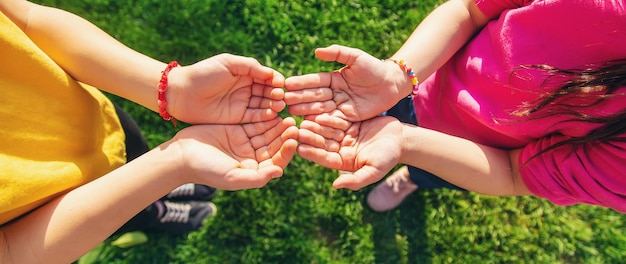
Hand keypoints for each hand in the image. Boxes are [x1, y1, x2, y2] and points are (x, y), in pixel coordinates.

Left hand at [168, 54, 286, 123]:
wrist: (182, 93)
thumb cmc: (203, 74)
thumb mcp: (228, 63)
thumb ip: (251, 66)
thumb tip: (271, 73)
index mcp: (245, 73)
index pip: (267, 77)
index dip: (275, 81)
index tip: (281, 84)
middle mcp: (247, 88)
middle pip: (268, 92)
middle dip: (276, 94)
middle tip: (281, 98)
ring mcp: (243, 104)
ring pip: (264, 105)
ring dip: (273, 106)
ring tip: (279, 107)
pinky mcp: (238, 118)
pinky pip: (255, 118)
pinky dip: (264, 117)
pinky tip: (272, 116)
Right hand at [171, 117, 298, 189]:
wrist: (182, 154)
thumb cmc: (206, 169)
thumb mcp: (232, 177)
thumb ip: (256, 178)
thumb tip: (279, 172)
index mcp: (254, 171)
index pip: (276, 162)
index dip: (286, 152)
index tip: (292, 141)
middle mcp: (253, 157)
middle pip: (274, 146)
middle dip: (284, 136)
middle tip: (293, 124)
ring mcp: (246, 142)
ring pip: (267, 133)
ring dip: (277, 125)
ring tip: (286, 115)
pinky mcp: (239, 129)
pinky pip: (256, 122)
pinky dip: (265, 117)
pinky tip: (273, 109)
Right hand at [284, 44, 409, 121]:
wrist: (392, 84)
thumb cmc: (374, 68)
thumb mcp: (356, 57)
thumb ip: (337, 53)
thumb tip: (316, 52)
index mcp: (333, 78)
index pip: (314, 81)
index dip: (301, 83)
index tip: (286, 84)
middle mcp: (333, 92)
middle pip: (314, 96)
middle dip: (298, 97)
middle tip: (282, 100)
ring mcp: (339, 106)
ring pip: (319, 108)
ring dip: (305, 110)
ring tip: (291, 112)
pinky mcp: (347, 118)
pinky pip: (332, 120)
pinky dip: (320, 122)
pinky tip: (307, 123)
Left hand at [297, 114, 403, 189]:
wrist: (401, 139)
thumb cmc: (389, 158)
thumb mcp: (374, 171)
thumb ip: (355, 180)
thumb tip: (335, 185)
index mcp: (343, 162)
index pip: (324, 158)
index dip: (312, 153)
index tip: (300, 148)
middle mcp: (340, 149)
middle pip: (322, 143)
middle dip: (310, 137)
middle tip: (296, 131)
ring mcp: (344, 136)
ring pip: (327, 130)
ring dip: (315, 126)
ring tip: (303, 120)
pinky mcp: (349, 123)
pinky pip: (336, 119)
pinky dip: (327, 116)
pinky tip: (317, 112)